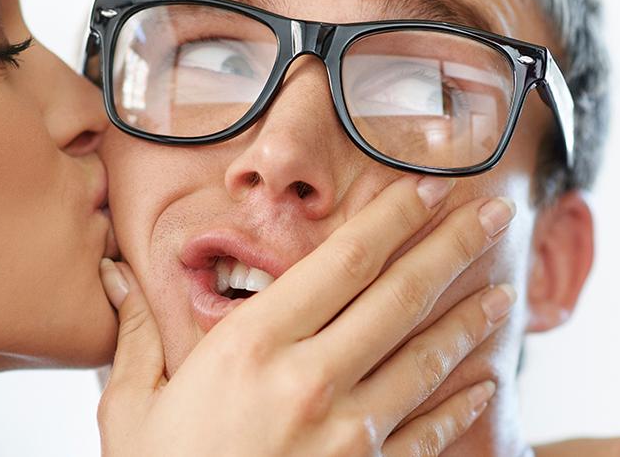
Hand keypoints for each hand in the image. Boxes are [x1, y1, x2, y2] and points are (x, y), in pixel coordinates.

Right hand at [97, 176, 516, 456]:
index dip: (395, 216)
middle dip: (453, 246)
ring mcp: (346, 433)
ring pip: (426, 359)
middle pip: (400, 296)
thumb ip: (139, 335)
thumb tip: (114, 276)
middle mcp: (309, 381)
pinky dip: (462, 408)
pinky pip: (428, 435)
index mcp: (251, 346)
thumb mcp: (131, 406)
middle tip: (494, 211)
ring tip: (505, 290)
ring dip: (471, 320)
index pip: (344, 261)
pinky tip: (485, 384)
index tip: (429, 187)